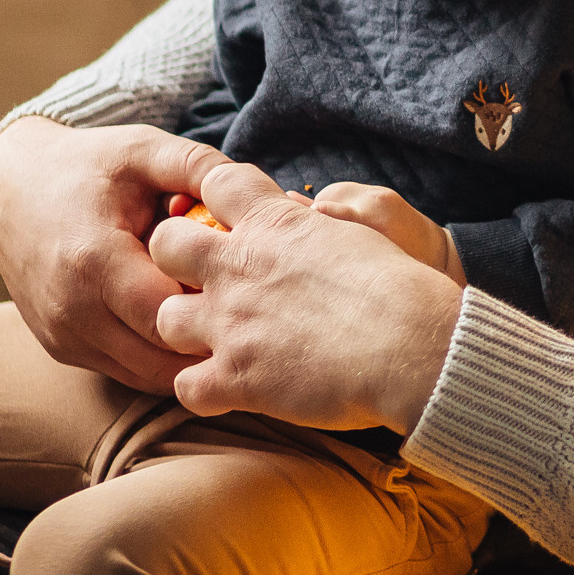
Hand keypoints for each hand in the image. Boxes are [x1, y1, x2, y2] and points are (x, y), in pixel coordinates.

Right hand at [0, 118, 228, 392]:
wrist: (13, 190)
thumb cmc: (88, 166)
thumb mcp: (143, 150)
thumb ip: (197, 165)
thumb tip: (253, 189)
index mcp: (94, 260)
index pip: (172, 311)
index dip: (219, 304)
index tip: (254, 286)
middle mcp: (73, 310)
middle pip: (163, 354)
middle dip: (213, 340)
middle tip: (255, 317)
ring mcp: (64, 337)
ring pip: (147, 374)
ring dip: (190, 358)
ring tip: (230, 325)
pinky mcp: (62, 350)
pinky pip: (127, 372)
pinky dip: (162, 360)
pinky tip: (192, 331)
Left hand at [152, 162, 464, 432]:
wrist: (410, 343)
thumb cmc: (398, 286)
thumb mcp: (356, 232)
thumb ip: (319, 224)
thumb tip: (313, 214)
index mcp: (274, 223)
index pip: (216, 183)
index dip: (212, 197)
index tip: (224, 218)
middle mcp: (239, 267)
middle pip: (164, 244)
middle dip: (174, 260)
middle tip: (203, 281)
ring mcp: (230, 323)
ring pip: (163, 319)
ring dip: (185, 331)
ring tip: (216, 341)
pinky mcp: (235, 379)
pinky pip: (185, 387)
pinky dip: (203, 391)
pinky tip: (229, 389)